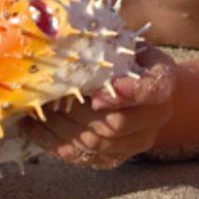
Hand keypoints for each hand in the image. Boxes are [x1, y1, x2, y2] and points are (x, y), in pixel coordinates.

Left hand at [24, 47, 176, 168]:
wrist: (135, 87)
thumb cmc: (121, 57)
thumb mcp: (122, 43)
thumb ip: (106, 46)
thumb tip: (69, 40)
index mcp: (163, 82)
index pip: (154, 91)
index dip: (128, 94)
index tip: (98, 94)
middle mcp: (157, 116)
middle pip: (118, 123)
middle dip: (78, 111)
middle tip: (49, 96)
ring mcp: (137, 141)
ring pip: (96, 143)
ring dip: (61, 126)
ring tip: (36, 108)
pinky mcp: (115, 158)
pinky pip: (81, 157)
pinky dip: (53, 142)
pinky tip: (34, 125)